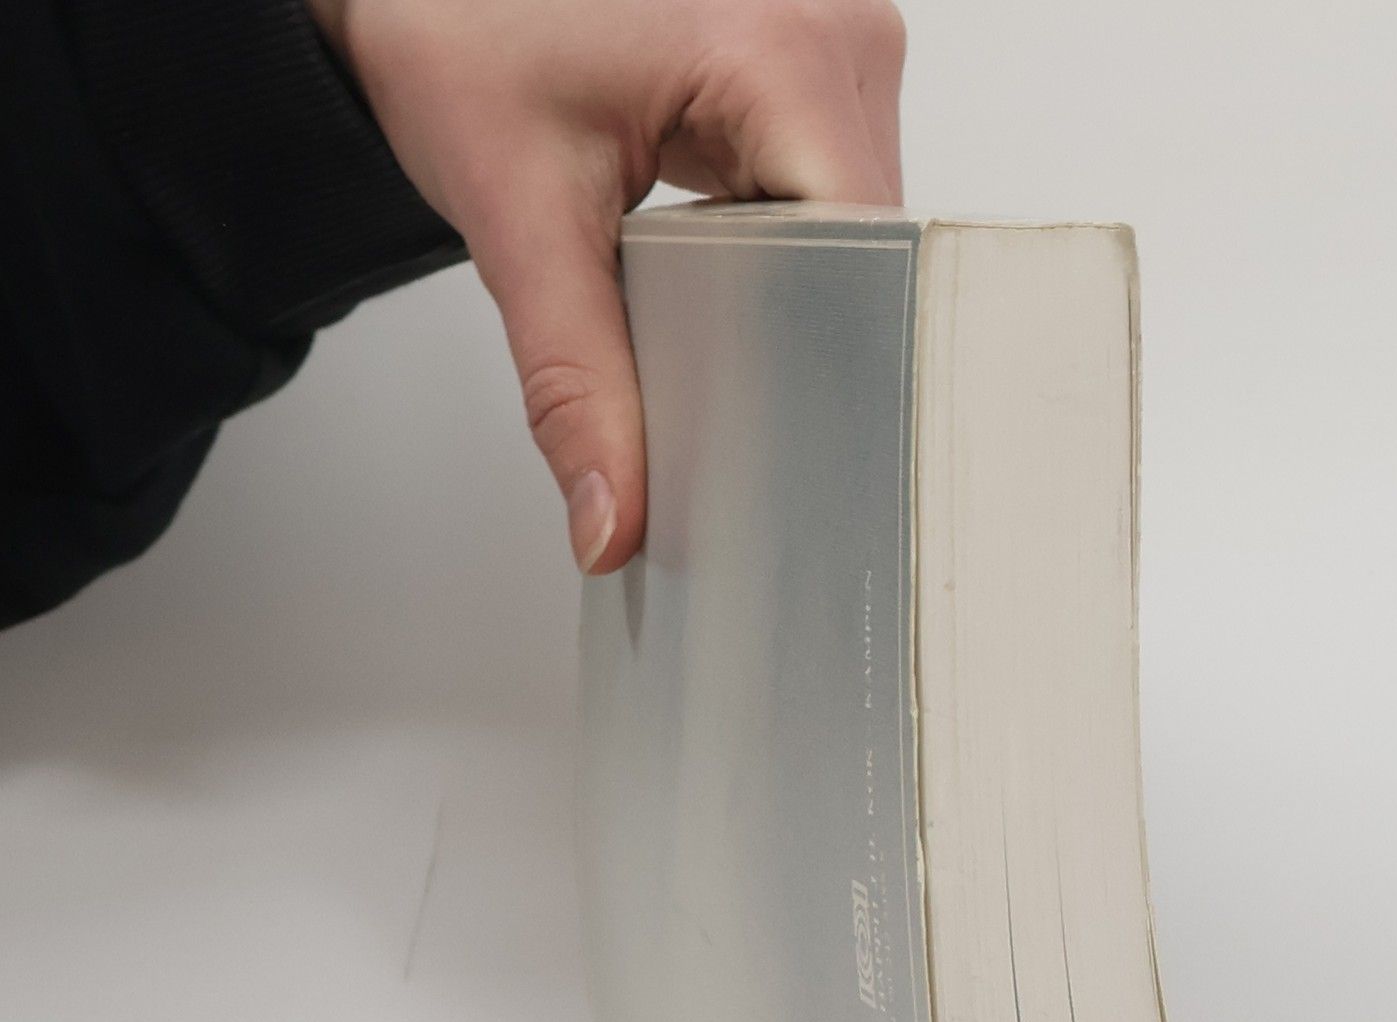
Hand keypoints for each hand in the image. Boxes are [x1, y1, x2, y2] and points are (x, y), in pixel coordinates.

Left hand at [307, 0, 905, 571]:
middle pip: (869, 244)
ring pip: (859, 221)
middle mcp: (836, 29)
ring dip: (797, 279)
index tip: (784, 430)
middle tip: (717, 367)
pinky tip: (727, 254)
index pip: (863, 254)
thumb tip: (614, 526)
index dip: (830, 355)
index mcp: (781, 51)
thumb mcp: (519, 219)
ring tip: (710, 294)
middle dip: (803, 324)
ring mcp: (836, 34)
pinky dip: (785, 234)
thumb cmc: (457, 32)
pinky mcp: (818, 54)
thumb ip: (574, 385)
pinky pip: (836, 179)